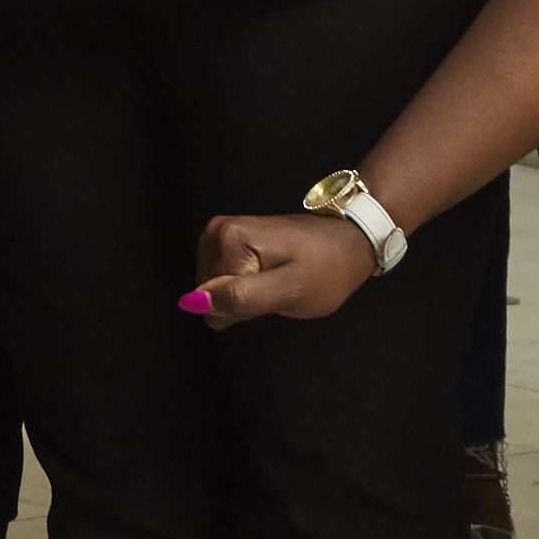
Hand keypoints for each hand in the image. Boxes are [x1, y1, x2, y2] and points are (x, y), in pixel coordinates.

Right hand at [189, 207, 371, 324]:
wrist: (347, 240)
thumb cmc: (326, 269)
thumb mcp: (288, 292)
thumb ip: (239, 298)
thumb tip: (191, 301)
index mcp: (229, 239)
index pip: (212, 303)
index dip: (244, 308)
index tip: (273, 293)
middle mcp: (216, 230)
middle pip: (210, 293)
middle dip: (243, 299)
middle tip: (278, 287)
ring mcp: (220, 231)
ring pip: (215, 288)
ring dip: (245, 292)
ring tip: (276, 279)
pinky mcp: (226, 237)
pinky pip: (223, 277)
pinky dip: (245, 283)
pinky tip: (269, 273)